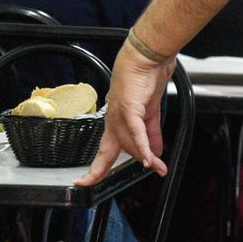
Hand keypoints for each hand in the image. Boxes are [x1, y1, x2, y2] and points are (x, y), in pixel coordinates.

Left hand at [75, 41, 173, 184]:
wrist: (148, 56)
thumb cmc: (146, 78)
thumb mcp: (150, 112)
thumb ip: (152, 134)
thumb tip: (155, 154)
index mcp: (117, 121)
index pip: (104, 150)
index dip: (96, 168)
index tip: (85, 182)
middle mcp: (114, 119)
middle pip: (108, 151)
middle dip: (101, 171)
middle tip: (93, 185)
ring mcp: (120, 113)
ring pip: (128, 143)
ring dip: (145, 158)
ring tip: (158, 168)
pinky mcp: (131, 107)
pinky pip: (137, 132)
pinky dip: (143, 147)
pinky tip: (148, 160)